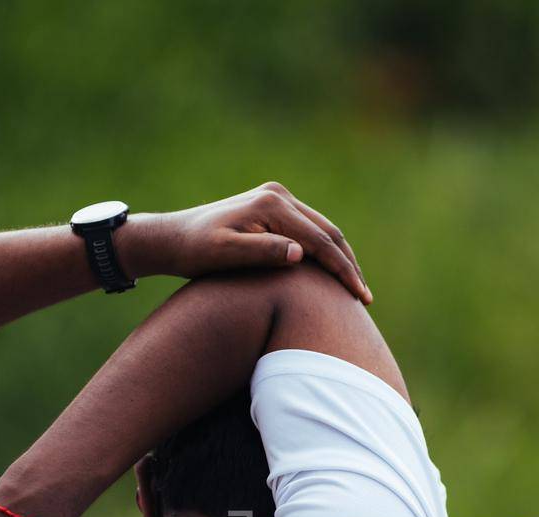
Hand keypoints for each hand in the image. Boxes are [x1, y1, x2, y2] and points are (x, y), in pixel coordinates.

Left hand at [119, 181, 371, 302]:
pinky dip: (325, 252)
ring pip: (323, 230)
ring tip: (355, 289)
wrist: (173, 238)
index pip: (319, 241)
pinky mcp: (274, 207)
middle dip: (348, 265)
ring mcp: (277, 199)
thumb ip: (261, 252)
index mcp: (272, 205)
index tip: (359, 297)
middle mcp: (279, 195)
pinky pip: (310, 230)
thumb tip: (300, 253)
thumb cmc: (195, 252)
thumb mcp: (224, 255)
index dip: (341, 270)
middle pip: (328, 232)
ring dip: (340, 258)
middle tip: (364, 298)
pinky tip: (331, 274)